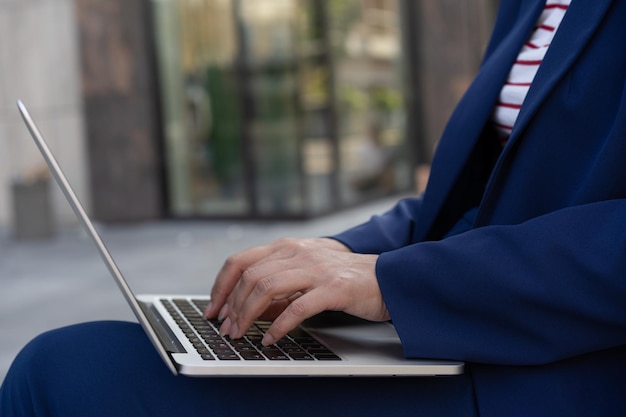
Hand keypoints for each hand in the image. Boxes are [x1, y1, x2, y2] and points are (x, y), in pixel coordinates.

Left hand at [204, 237, 389, 344]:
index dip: (221, 286)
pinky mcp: (333, 288)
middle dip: (232, 305)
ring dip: (248, 315)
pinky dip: (278, 327)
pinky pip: (297, 308)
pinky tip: (271, 339)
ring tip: (242, 333)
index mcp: (288, 247)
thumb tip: (247, 309)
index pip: (241, 261)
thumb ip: (278, 287)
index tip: (213, 308)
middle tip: (227, 327)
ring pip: (267, 288)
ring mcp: (316, 269)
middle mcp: (298, 253)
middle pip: (250, 276)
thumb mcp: (305, 274)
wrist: (386, 276)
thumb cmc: (343, 278)